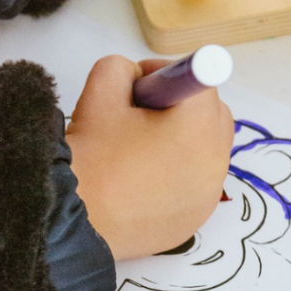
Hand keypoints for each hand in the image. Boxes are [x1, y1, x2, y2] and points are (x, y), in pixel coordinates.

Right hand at [66, 55, 234, 260]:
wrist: (75, 222)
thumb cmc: (92, 158)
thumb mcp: (100, 94)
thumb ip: (121, 68)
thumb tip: (135, 76)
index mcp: (198, 124)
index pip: (200, 82)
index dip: (167, 75)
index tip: (140, 85)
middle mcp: (215, 159)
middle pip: (211, 115)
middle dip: (181, 107)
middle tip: (139, 115)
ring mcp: (209, 193)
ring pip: (203, 150)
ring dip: (181, 140)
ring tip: (138, 151)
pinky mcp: (197, 217)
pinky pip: (195, 182)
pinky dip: (178, 173)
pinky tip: (142, 179)